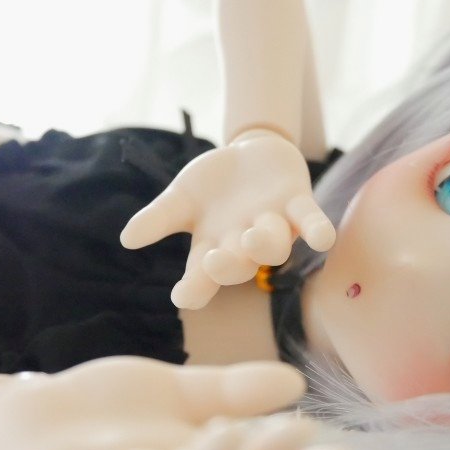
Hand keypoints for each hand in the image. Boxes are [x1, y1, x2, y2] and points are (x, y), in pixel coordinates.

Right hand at [120, 129, 335, 309]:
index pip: (201, 276)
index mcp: (213, 249)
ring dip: (265, 243)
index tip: (182, 296)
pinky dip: (317, 231)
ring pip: (274, 246)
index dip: (194, 288)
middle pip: (239, 266)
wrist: (251, 153)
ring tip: (251, 234)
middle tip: (215, 260)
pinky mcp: (298, 205)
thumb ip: (159, 218)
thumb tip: (127, 239)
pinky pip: (311, 223)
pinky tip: (323, 239)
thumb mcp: (182, 197)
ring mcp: (274, 226)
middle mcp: (244, 245)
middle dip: (229, 265)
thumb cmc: (213, 185)